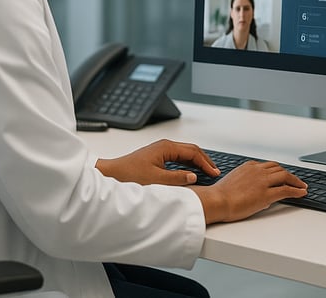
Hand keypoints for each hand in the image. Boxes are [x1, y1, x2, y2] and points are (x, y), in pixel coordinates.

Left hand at [96, 139, 219, 185]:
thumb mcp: (155, 180)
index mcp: (166, 147)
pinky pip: (179, 157)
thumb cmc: (128, 175)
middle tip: (215, 171)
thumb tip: (194, 176)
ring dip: (197, 162)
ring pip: (186, 153)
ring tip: (207, 171)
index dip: (206, 163)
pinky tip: (192, 172)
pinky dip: (188, 163)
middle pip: (192, 150)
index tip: (214, 173)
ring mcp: (161, 150)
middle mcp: (165, 146)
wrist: (110, 175)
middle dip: (205, 160)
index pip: (193, 152)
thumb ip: (177, 178)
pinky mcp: (157, 156)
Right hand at [195, 160, 307, 223]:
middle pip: (279, 169)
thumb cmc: (220, 195)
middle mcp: (258, 171)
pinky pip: (286, 190)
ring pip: (285, 177)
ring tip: (302, 186)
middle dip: (289, 174)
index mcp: (249, 166)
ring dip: (296, 181)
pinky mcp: (266, 194)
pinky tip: (302, 193)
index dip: (278, 170)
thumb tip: (256, 189)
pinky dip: (296, 190)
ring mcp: (263, 182)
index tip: (283, 174)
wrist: (216, 201)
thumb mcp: (234, 180)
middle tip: (296, 180)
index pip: (269, 166)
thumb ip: (247, 181)